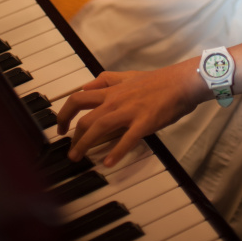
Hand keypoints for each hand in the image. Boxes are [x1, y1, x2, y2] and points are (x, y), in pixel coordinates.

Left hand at [56, 61, 205, 167]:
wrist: (180, 82)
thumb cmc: (156, 81)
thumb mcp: (127, 75)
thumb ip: (106, 80)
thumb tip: (86, 86)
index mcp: (111, 90)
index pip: (78, 98)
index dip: (64, 113)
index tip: (61, 127)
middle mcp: (115, 100)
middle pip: (84, 116)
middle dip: (70, 135)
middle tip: (68, 149)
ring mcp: (129, 111)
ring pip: (98, 127)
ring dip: (85, 145)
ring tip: (78, 158)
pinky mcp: (144, 122)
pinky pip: (127, 139)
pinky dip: (115, 153)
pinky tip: (108, 164)